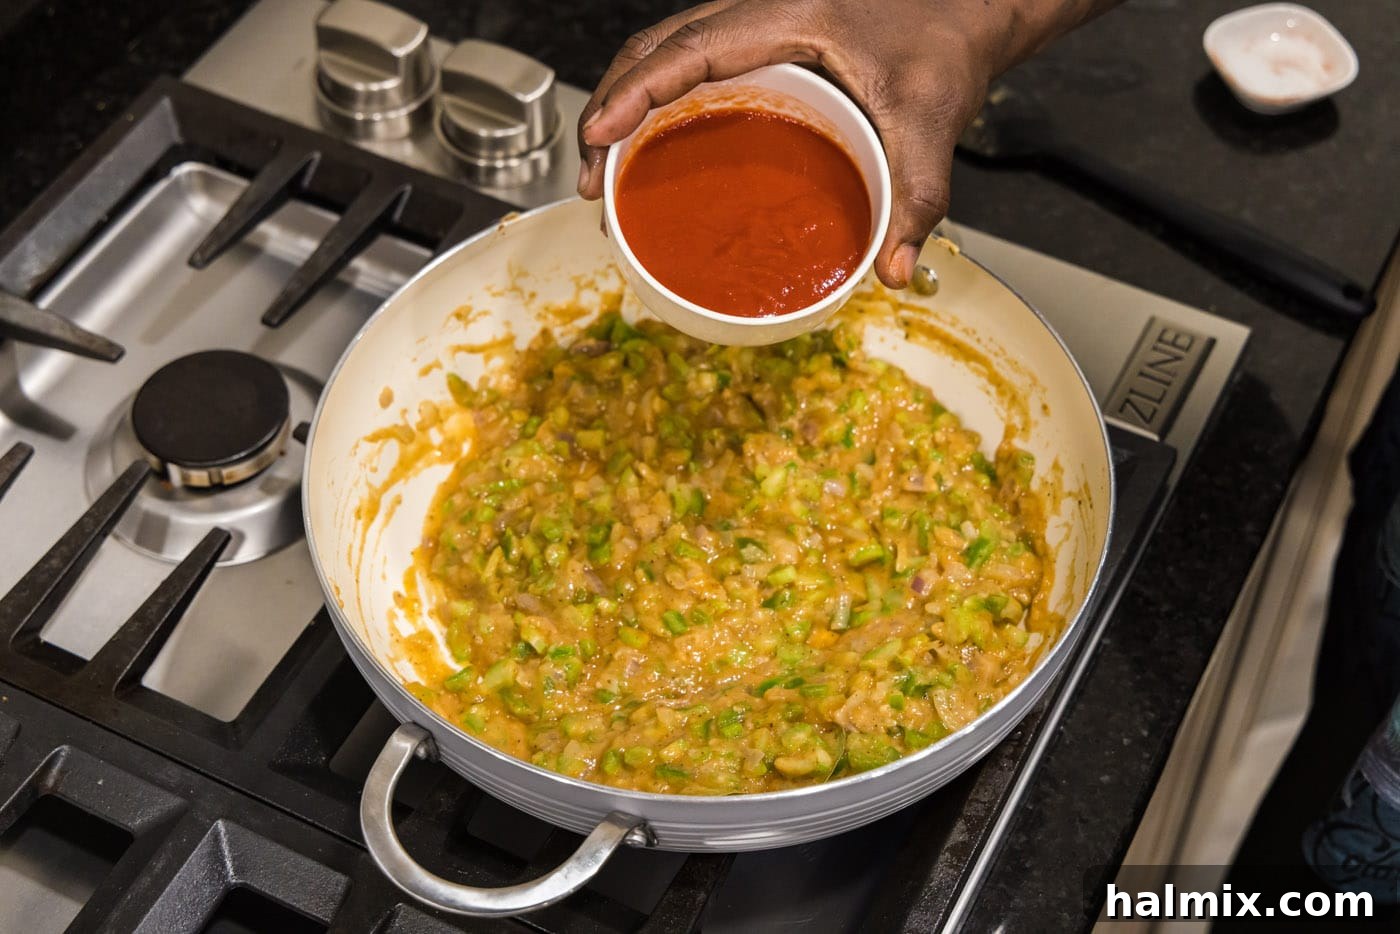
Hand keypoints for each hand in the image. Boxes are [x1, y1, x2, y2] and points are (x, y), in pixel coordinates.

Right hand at [575, 0, 1114, 287]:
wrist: (969, 7)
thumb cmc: (948, 40)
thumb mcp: (933, 118)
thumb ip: (919, 195)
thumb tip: (894, 270)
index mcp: (789, 13)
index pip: (690, 48)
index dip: (635, 91)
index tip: (598, 135)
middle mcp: (761, 8)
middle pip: (656, 47)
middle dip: (611, 108)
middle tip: (591, 178)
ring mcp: (757, 20)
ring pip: (665, 50)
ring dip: (627, 104)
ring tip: (605, 171)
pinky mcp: (763, 39)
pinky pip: (691, 61)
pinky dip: (658, 101)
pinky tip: (654, 147)